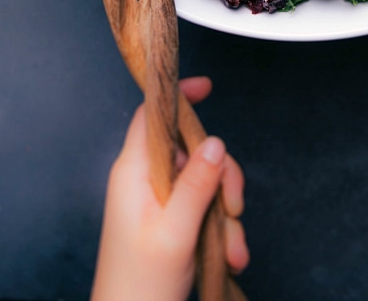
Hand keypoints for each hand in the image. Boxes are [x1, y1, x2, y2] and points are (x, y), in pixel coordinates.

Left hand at [91, 77, 248, 300]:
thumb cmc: (139, 284)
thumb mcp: (174, 233)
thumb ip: (196, 185)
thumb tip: (215, 141)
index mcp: (133, 173)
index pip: (151, 115)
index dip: (176, 96)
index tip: (207, 87)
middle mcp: (144, 180)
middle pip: (192, 148)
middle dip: (222, 175)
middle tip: (234, 205)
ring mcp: (158, 200)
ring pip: (204, 180)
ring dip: (226, 211)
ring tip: (232, 249)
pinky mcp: (170, 219)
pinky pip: (204, 206)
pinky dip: (222, 227)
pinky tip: (228, 254)